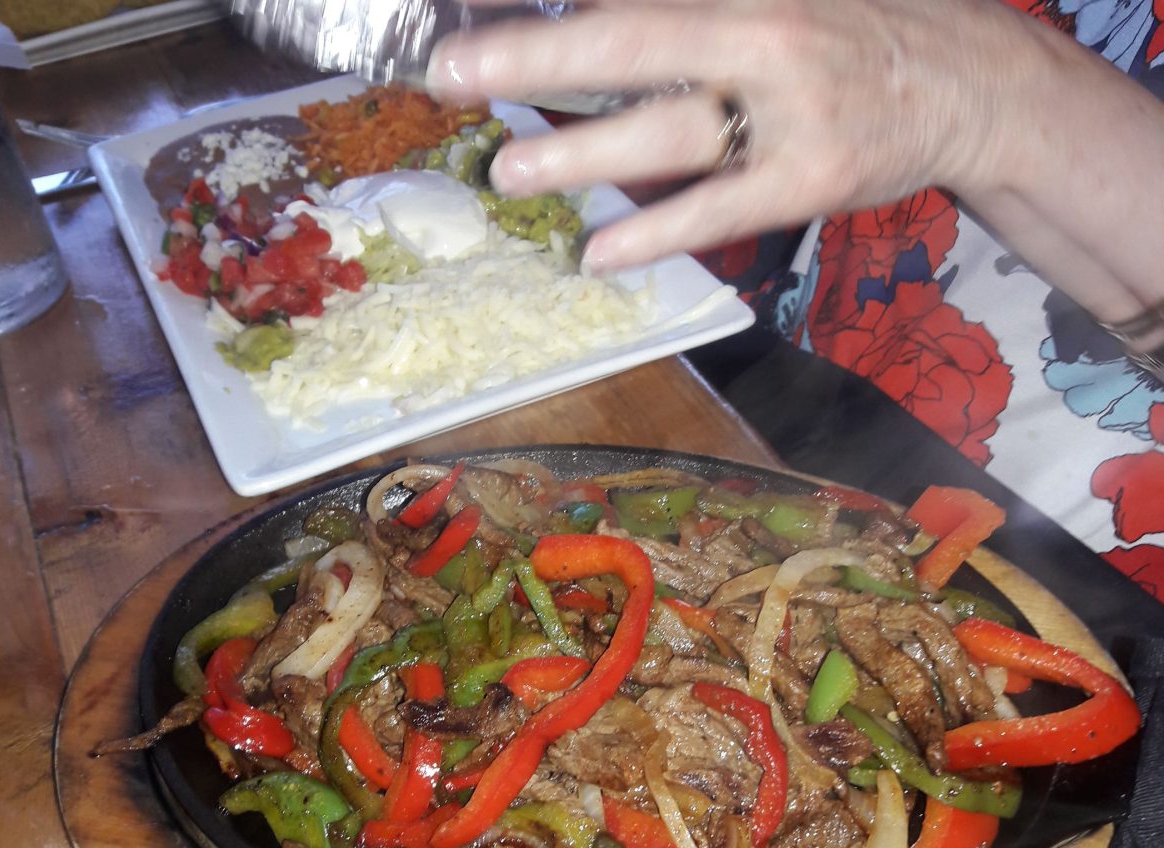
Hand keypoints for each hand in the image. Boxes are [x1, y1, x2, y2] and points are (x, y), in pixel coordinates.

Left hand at [427, 0, 1054, 269]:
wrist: (968, 82)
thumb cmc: (859, 27)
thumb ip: (698, 9)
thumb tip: (604, 19)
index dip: (555, 9)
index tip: (476, 16)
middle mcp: (763, 38)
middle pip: (631, 45)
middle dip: (533, 57)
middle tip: (450, 73)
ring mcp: (789, 114)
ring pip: (667, 133)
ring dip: (580, 153)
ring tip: (509, 168)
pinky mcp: (808, 181)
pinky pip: (717, 209)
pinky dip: (655, 231)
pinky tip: (598, 252)